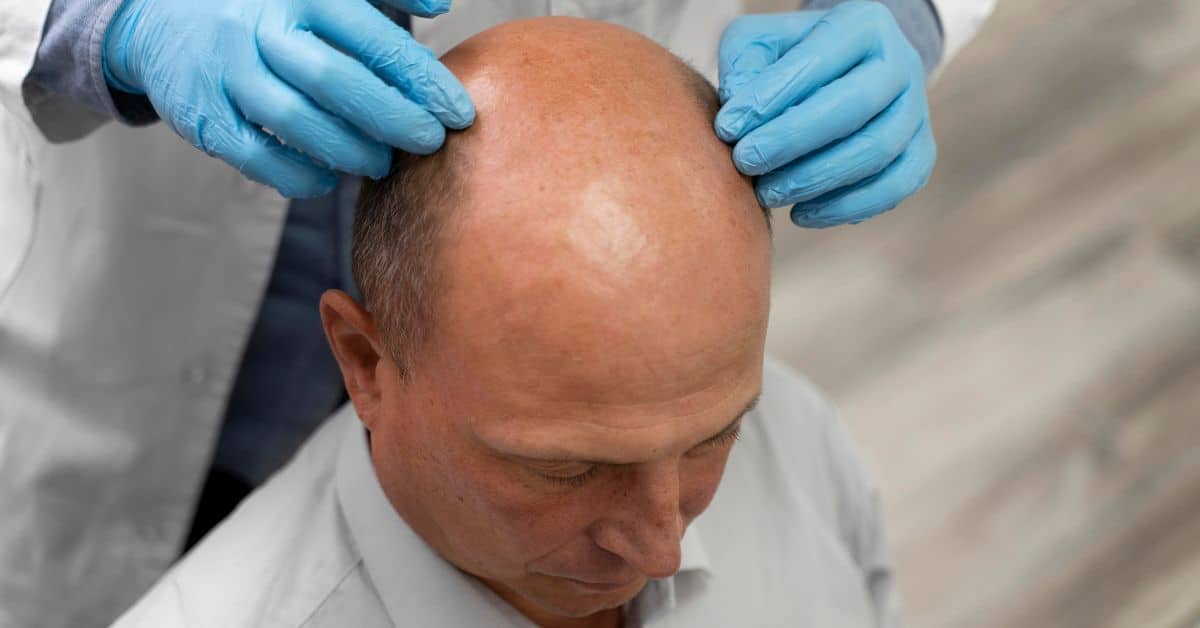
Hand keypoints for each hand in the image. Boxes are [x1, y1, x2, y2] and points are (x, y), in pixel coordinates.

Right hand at [104, 0, 473, 197]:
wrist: (160, 11)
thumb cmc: (267, 5)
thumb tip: (443, 3)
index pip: (371, 37)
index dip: (419, 79)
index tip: (457, 111)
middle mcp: (260, 27)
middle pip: (334, 79)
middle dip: (392, 118)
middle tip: (428, 143)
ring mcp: (226, 71)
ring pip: (294, 120)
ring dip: (348, 150)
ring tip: (381, 163)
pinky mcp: (200, 113)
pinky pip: (253, 154)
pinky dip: (296, 174)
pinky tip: (327, 179)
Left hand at [715, 1, 935, 227]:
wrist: (841, 75)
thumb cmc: (790, 60)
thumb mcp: (759, 44)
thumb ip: (744, 68)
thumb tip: (741, 115)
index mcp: (863, 25)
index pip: (819, 59)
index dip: (771, 97)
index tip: (728, 127)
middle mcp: (900, 63)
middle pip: (854, 106)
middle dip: (792, 140)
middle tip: (745, 162)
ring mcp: (916, 110)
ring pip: (876, 151)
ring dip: (814, 179)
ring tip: (767, 192)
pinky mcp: (920, 153)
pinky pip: (893, 187)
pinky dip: (845, 207)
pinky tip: (801, 213)